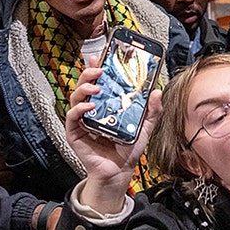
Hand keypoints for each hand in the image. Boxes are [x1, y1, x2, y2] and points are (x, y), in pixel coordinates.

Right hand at [65, 63, 162, 214]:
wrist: (120, 171)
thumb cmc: (127, 149)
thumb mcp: (144, 127)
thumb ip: (151, 111)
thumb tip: (157, 92)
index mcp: (105, 105)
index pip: (98, 82)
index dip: (96, 68)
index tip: (101, 57)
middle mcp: (91, 111)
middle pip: (84, 86)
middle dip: (89, 74)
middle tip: (99, 69)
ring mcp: (81, 121)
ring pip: (75, 97)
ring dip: (84, 88)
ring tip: (96, 86)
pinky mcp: (75, 133)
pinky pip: (72, 117)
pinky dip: (79, 110)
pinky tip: (88, 107)